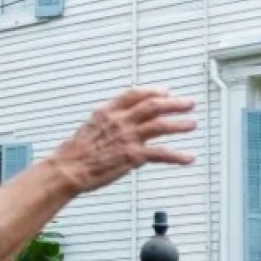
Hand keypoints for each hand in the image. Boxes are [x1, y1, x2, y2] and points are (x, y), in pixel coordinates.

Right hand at [51, 87, 195, 192]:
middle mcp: (120, 121)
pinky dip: (177, 156)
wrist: (68, 169)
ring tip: (192, 124)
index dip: (153, 91)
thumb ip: (107, 119)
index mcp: (108, 111)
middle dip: (174, 103)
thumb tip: (118, 117)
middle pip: (153, 106)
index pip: (135, 94)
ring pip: (160, 126)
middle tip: (189, 103)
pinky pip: (161, 154)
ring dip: (179, 124)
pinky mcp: (132, 156)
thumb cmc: (75, 152)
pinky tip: (188, 157)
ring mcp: (127, 138)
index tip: (166, 91)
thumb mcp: (90, 126)